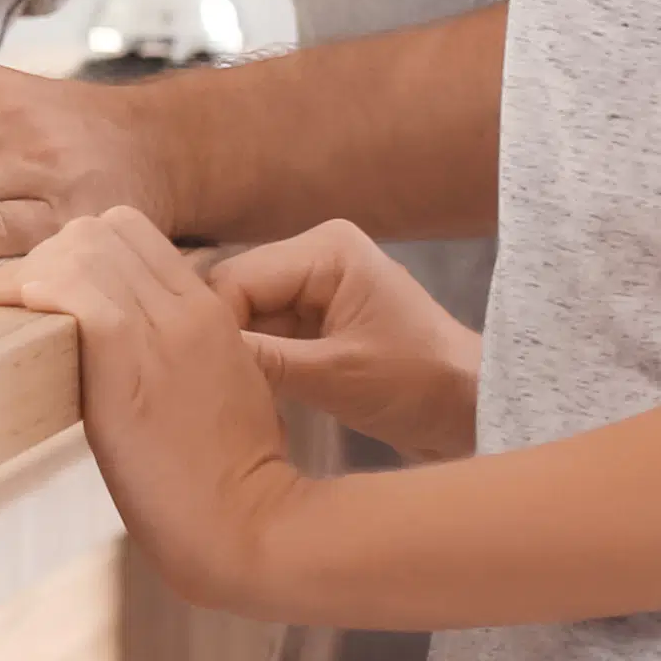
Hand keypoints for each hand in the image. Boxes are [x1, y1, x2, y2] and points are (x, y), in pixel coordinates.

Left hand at [0, 209, 304, 609]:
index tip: (46, 287)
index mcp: (209, 311)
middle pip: (100, 230)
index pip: (132, 232)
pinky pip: (77, 294)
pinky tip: (10, 313)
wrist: (249, 526)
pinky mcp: (130, 364)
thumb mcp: (220, 391)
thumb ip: (182, 353)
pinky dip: (35, 292)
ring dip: (30, 272)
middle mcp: (187, 308)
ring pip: (83, 250)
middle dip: (48, 255)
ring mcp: (162, 332)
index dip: (79, 250)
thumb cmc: (233, 479)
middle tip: (13, 299)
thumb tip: (125, 350)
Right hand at [206, 220, 483, 461]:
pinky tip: (250, 396)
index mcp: (325, 248)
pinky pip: (264, 337)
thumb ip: (261, 360)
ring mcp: (315, 290)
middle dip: (223, 341)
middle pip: (235, 295)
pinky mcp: (315, 323)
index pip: (236, 278)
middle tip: (208, 390)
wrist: (470, 412)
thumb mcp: (334, 375)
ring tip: (228, 397)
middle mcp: (315, 257)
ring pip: (245, 319)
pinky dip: (256, 367)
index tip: (198, 377)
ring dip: (239, 357)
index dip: (213, 328)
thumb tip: (189, 360)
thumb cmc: (418, 385)